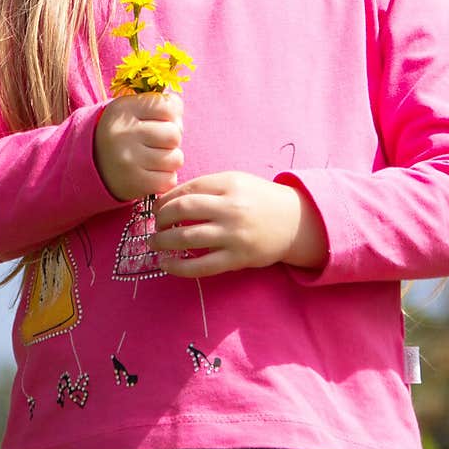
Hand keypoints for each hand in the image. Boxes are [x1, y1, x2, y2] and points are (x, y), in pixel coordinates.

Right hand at [94, 93, 183, 201]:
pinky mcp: (133, 183)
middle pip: (174, 134)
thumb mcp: (132, 110)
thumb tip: (179, 108)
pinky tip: (151, 173)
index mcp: (123, 109)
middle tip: (157, 143)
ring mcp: (127, 160)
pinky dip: (165, 178)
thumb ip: (158, 103)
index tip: (160, 121)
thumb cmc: (124, 133)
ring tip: (154, 158)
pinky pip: (169, 180)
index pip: (169, 106)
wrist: (93, 165)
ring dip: (170, 160)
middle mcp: (123, 133)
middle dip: (172, 140)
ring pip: (176, 159)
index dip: (172, 115)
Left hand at [151, 171, 327, 276]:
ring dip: (163, 241)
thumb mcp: (236, 182)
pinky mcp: (238, 258)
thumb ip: (207, 187)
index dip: (165, 200)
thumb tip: (169, 199)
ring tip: (154, 243)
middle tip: (153, 225)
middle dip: (160, 219)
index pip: (187, 189)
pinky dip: (179, 267)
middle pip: (182, 210)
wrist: (294, 221)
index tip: (156, 208)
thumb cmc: (260, 199)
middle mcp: (231, 207)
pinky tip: (166, 265)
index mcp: (229, 184)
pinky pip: (202, 266)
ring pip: (188, 238)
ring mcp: (234, 234)